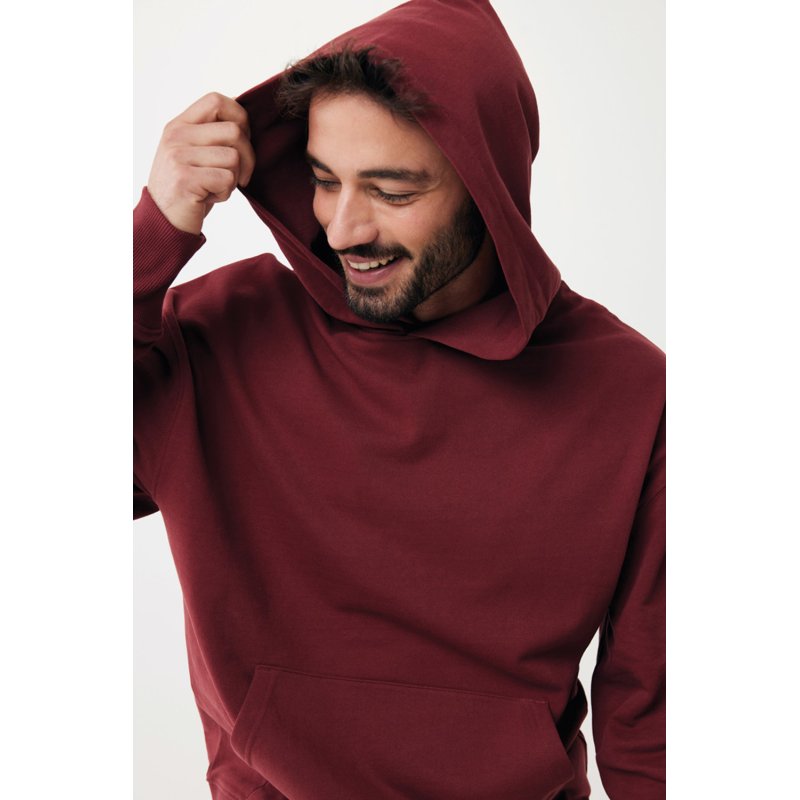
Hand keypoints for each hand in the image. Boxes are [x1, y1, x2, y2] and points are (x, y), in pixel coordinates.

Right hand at [147, 92, 255, 234]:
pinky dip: (225, 193)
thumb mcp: (194, 153)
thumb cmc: (188, 188)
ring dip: (234, 179)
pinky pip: (227, 179)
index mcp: (180, 125)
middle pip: (234, 131)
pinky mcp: (185, 179)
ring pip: (233, 158)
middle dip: (248, 157)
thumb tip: (245, 123)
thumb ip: (212, 135)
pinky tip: (209, 197)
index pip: (217, 101)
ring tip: (216, 187)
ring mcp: (179, 156)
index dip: (240, 118)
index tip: (243, 141)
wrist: (163, 220)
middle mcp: (177, 136)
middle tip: (240, 175)